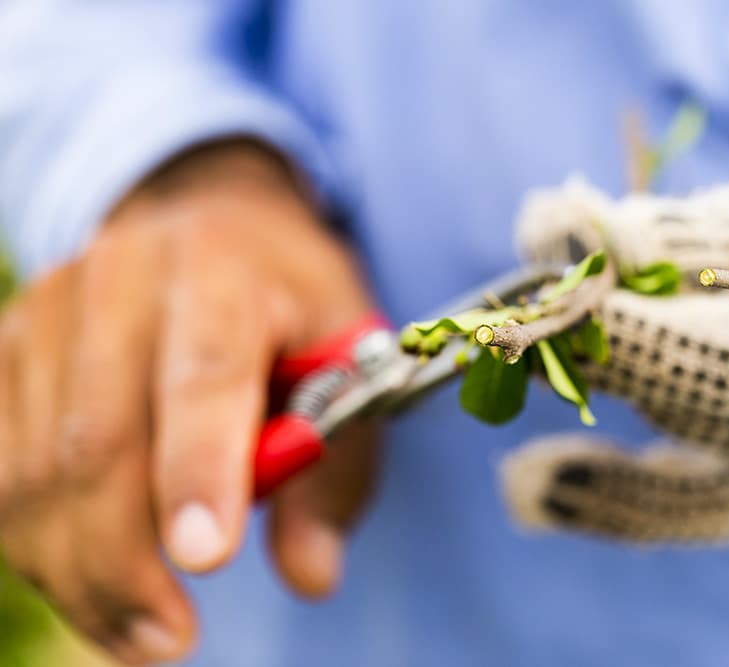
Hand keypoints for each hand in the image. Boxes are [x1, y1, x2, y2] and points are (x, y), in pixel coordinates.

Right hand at [0, 140, 379, 663]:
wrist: (209, 222)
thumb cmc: (290, 301)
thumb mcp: (349, 357)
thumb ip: (335, 466)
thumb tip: (312, 576)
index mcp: (222, 269)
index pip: (202, 373)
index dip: (199, 469)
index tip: (204, 561)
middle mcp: (120, 280)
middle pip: (98, 439)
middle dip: (126, 558)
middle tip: (169, 641)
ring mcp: (47, 312)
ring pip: (32, 468)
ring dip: (78, 571)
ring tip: (137, 635)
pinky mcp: (5, 349)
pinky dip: (34, 542)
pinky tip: (87, 584)